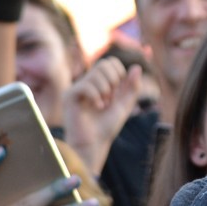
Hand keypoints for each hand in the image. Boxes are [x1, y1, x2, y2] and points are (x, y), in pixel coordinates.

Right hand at [62, 58, 142, 172]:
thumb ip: (133, 87)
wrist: (95, 143)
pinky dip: (96, 96)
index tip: (118, 91)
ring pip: (96, 74)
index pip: (110, 62)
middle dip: (114, 80)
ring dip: (106, 91)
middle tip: (111, 98)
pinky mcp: (69, 96)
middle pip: (103, 64)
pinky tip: (97, 107)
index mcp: (99, 82)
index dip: (119, 73)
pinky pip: (85, 85)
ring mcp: (77, 88)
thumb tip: (137, 67)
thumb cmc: (107, 126)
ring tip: (103, 105)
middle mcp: (87, 82)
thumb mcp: (125, 104)